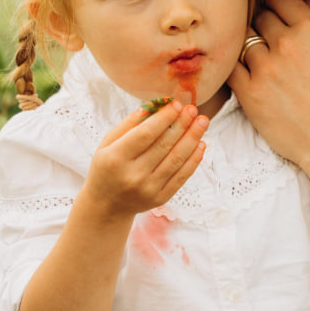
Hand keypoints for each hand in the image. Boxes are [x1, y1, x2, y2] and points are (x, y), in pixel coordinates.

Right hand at [83, 100, 207, 219]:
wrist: (107, 206)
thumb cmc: (107, 167)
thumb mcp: (107, 144)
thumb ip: (128, 124)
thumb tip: (154, 106)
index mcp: (115, 158)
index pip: (145, 134)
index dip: (164, 118)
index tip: (177, 104)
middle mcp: (133, 175)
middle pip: (164, 145)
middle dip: (182, 124)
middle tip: (193, 109)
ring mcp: (148, 189)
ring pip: (176, 159)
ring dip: (192, 138)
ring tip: (202, 121)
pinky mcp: (160, 198)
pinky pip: (182, 176)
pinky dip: (194, 159)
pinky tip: (201, 143)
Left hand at [229, 0, 309, 174]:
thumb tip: (303, 0)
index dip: (280, 6)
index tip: (281, 17)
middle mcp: (286, 44)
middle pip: (260, 17)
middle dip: (266, 26)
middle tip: (274, 43)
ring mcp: (265, 68)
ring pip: (245, 41)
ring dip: (253, 48)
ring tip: (267, 64)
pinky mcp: (249, 93)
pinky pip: (232, 67)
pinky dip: (238, 68)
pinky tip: (251, 75)